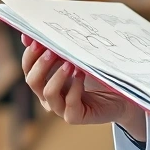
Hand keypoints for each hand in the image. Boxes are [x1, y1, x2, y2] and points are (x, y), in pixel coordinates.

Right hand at [21, 35, 146, 139]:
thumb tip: (33, 33)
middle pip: (33, 81)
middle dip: (40, 64)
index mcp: (45, 80)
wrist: (120, 95)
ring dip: (57, 76)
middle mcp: (49, 95)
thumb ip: (60, 47)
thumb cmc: (96, 74)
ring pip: (48, 94)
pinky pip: (69, 105)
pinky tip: (81, 75)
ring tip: (69, 63)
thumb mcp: (78, 58)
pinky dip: (74, 89)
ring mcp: (61, 108)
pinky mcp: (75, 116)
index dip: (30, 54)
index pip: (29, 68)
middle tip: (52, 50)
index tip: (37, 40)